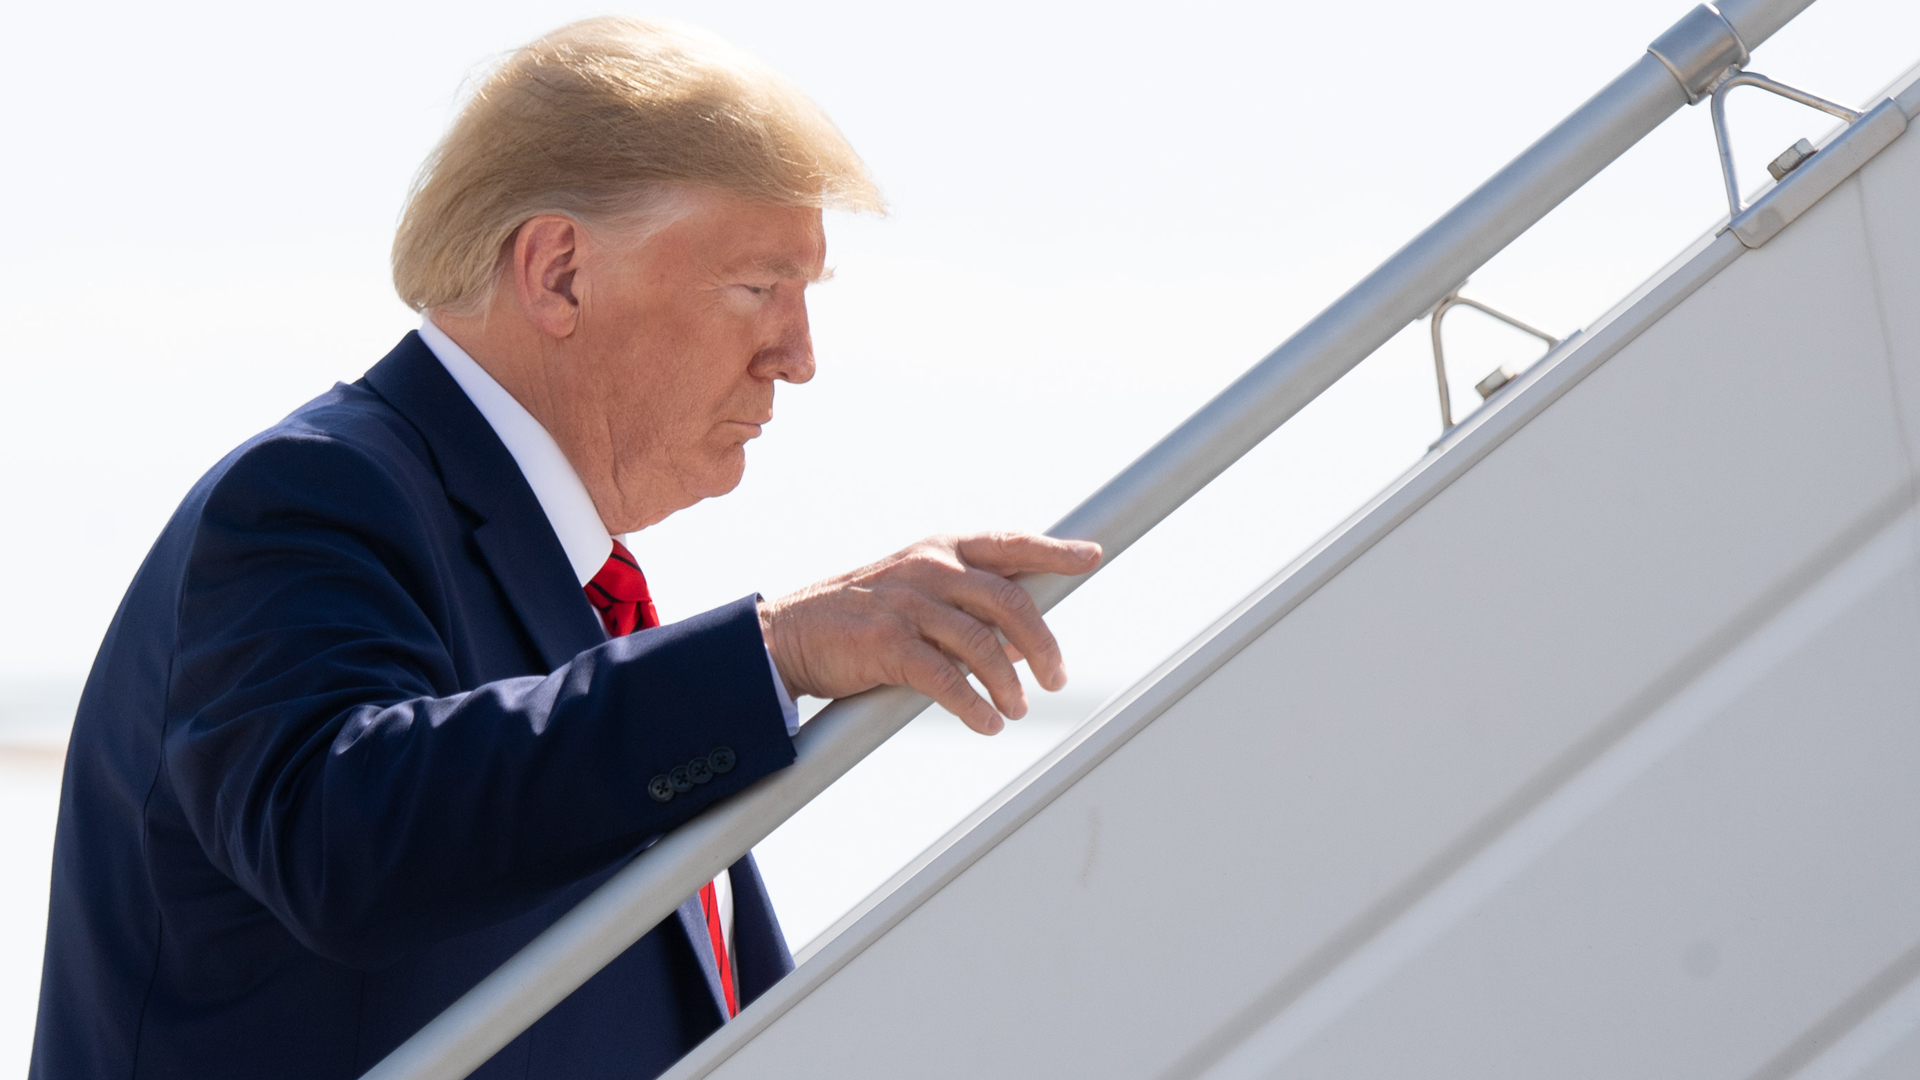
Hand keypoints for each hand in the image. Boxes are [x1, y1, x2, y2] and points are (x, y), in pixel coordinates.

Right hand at [758, 532, 1101, 733]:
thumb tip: (1024, 642)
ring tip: (1018, 711)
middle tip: (1058, 678)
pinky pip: (946, 679)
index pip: (1010, 544)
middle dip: (1043, 643)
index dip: (1054, 551)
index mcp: (942, 550)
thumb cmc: (864, 617)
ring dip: (1009, 684)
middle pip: (1009, 600)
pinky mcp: (888, 642)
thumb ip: (971, 611)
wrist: (792, 634)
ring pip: (982, 644)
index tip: (1091, 556)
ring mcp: (908, 603)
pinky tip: (987, 723)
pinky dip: (974, 706)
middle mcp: (930, 568)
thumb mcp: (920, 596)